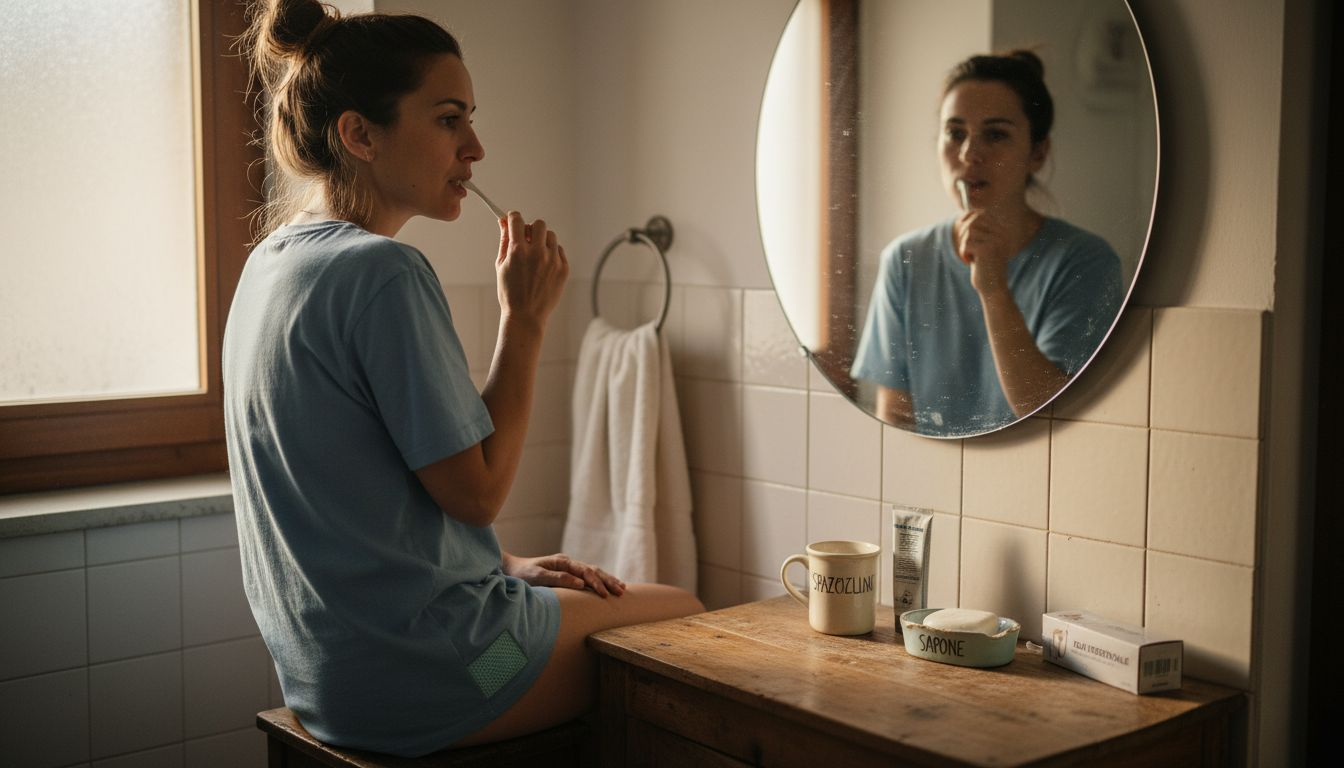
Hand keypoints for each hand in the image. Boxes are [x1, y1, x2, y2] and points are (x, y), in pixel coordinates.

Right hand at [496, 212, 568, 325]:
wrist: (526, 316)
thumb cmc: (510, 292)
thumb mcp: (501, 265)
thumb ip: (504, 240)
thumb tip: (503, 221)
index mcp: (518, 251)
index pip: (517, 220)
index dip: (513, 218)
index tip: (513, 222)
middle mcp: (537, 253)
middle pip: (539, 224)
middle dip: (531, 229)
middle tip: (526, 240)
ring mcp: (553, 261)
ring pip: (551, 236)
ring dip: (542, 241)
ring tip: (536, 256)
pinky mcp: (563, 268)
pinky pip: (559, 250)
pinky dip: (552, 254)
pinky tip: (543, 267)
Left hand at [501, 552, 626, 596]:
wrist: (510, 570)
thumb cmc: (521, 575)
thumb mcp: (536, 577)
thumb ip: (557, 579)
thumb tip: (581, 583)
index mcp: (562, 562)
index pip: (585, 571)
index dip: (596, 582)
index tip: (604, 594)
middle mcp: (568, 563)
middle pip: (593, 570)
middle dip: (608, 580)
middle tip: (622, 591)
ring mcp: (568, 568)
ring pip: (593, 572)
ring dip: (607, 580)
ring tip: (622, 588)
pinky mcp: (567, 575)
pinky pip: (588, 577)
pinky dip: (600, 581)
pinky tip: (608, 587)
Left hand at [953, 209, 1013, 295]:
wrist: (993, 287)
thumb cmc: (984, 266)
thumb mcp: (981, 246)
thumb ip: (976, 231)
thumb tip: (964, 215)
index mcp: (1001, 231)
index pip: (981, 214)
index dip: (968, 217)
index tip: (961, 224)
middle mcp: (1000, 234)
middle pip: (973, 221)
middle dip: (964, 233)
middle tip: (966, 248)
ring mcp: (995, 241)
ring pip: (968, 233)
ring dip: (964, 245)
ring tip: (971, 256)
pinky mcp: (987, 250)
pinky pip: (966, 244)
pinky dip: (964, 253)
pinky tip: (970, 262)